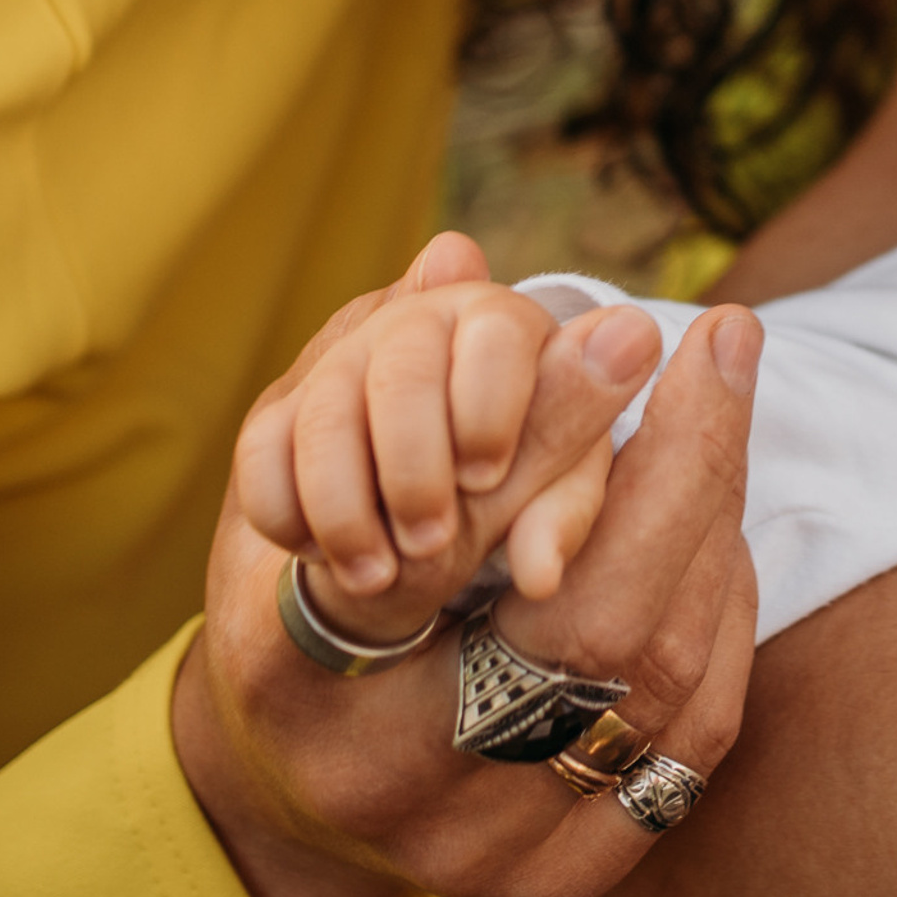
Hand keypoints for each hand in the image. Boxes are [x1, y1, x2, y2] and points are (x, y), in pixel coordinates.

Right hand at [173, 235, 761, 896]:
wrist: (287, 807)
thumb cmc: (295, 614)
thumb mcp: (289, 500)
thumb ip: (365, 378)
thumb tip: (460, 250)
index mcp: (310, 685)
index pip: (455, 546)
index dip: (562, 431)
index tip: (641, 323)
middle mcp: (402, 785)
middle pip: (598, 625)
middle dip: (686, 463)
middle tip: (729, 339)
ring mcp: (493, 848)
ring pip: (665, 675)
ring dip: (714, 524)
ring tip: (720, 413)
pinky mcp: (570, 878)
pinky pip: (696, 733)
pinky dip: (724, 614)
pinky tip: (719, 529)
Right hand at [234, 234, 660, 619]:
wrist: (421, 545)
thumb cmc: (519, 498)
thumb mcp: (557, 485)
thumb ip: (579, 429)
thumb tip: (635, 335)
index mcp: (504, 325)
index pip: (495, 331)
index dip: (489, 407)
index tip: (488, 477)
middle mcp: (420, 323)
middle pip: (401, 369)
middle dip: (413, 468)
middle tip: (434, 542)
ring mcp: (343, 363)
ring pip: (323, 412)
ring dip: (346, 507)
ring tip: (380, 573)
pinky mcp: (281, 412)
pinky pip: (262, 451)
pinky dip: (289, 516)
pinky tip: (324, 555)